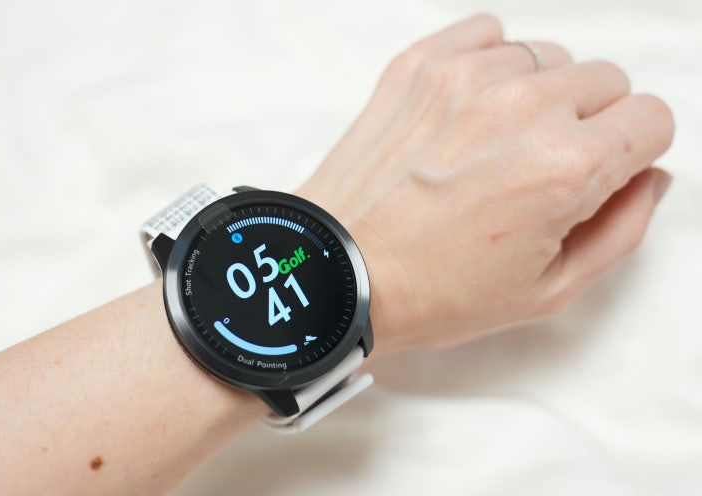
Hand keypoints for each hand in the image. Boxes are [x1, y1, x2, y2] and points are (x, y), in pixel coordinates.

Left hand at [295, 14, 673, 353]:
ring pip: (547, 57)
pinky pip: (489, 34)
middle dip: (590, 125)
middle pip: (605, 82)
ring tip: (494, 148)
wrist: (338, 269)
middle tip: (540, 170)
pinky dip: (491, 65)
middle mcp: (522, 107)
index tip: (600, 175)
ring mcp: (466, 77)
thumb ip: (620, 230)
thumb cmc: (432, 291)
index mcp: (565, 168)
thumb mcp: (548, 290)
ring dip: (537, 96)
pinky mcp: (421, 64)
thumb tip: (648, 177)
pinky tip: (470, 112)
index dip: (631, 153)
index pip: (651, 118)